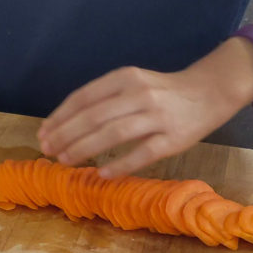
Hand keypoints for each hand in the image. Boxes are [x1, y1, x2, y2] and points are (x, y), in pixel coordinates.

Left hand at [37, 61, 244, 177]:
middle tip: (48, 151)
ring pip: (113, 134)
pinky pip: (142, 154)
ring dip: (84, 149)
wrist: (209, 92)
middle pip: (94, 117)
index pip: (84, 97)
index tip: (43, 133)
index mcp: (125, 78)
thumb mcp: (133, 82)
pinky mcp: (172, 139)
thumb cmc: (163, 91)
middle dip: (65, 135)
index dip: (60, 117)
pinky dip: (120, 164)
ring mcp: (157, 117)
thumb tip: (67, 123)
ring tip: (65, 161)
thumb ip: (105, 98)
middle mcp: (139, 95)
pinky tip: (101, 174)